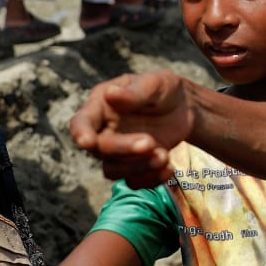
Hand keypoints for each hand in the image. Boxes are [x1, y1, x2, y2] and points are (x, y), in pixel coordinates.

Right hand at [69, 71, 191, 185]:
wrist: (183, 108)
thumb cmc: (163, 90)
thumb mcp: (154, 84)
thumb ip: (134, 92)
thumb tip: (111, 94)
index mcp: (100, 106)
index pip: (81, 123)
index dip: (81, 133)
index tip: (87, 142)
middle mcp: (103, 131)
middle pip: (99, 150)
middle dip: (124, 149)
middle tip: (151, 143)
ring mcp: (117, 151)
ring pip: (113, 171)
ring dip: (138, 167)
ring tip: (165, 156)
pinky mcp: (133, 166)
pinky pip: (133, 182)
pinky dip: (151, 180)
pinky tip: (169, 169)